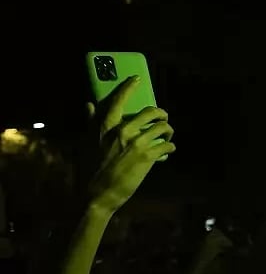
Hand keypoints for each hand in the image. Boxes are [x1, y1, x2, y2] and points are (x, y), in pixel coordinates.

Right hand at [86, 77, 175, 214]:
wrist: (98, 195)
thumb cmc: (90, 169)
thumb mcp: (86, 143)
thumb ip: (90, 122)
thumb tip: (88, 104)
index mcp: (106, 127)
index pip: (118, 101)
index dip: (129, 87)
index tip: (137, 79)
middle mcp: (122, 131)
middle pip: (150, 112)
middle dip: (161, 113)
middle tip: (163, 118)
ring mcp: (136, 143)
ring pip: (162, 127)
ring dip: (169, 130)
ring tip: (168, 135)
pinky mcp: (148, 157)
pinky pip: (167, 146)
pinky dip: (171, 147)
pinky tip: (169, 149)